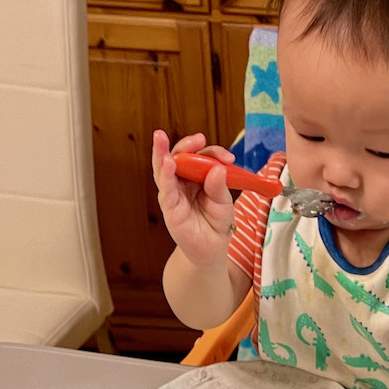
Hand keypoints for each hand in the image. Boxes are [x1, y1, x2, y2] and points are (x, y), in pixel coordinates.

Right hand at [152, 129, 236, 265]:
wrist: (211, 249)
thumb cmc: (216, 223)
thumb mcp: (224, 202)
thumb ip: (219, 186)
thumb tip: (218, 168)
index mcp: (198, 176)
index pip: (201, 156)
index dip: (212, 153)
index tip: (228, 158)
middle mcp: (183, 181)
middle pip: (180, 156)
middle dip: (186, 145)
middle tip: (197, 139)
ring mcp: (174, 192)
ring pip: (164, 168)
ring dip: (162, 152)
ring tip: (160, 138)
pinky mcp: (169, 207)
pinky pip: (165, 189)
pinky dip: (165, 175)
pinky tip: (167, 163)